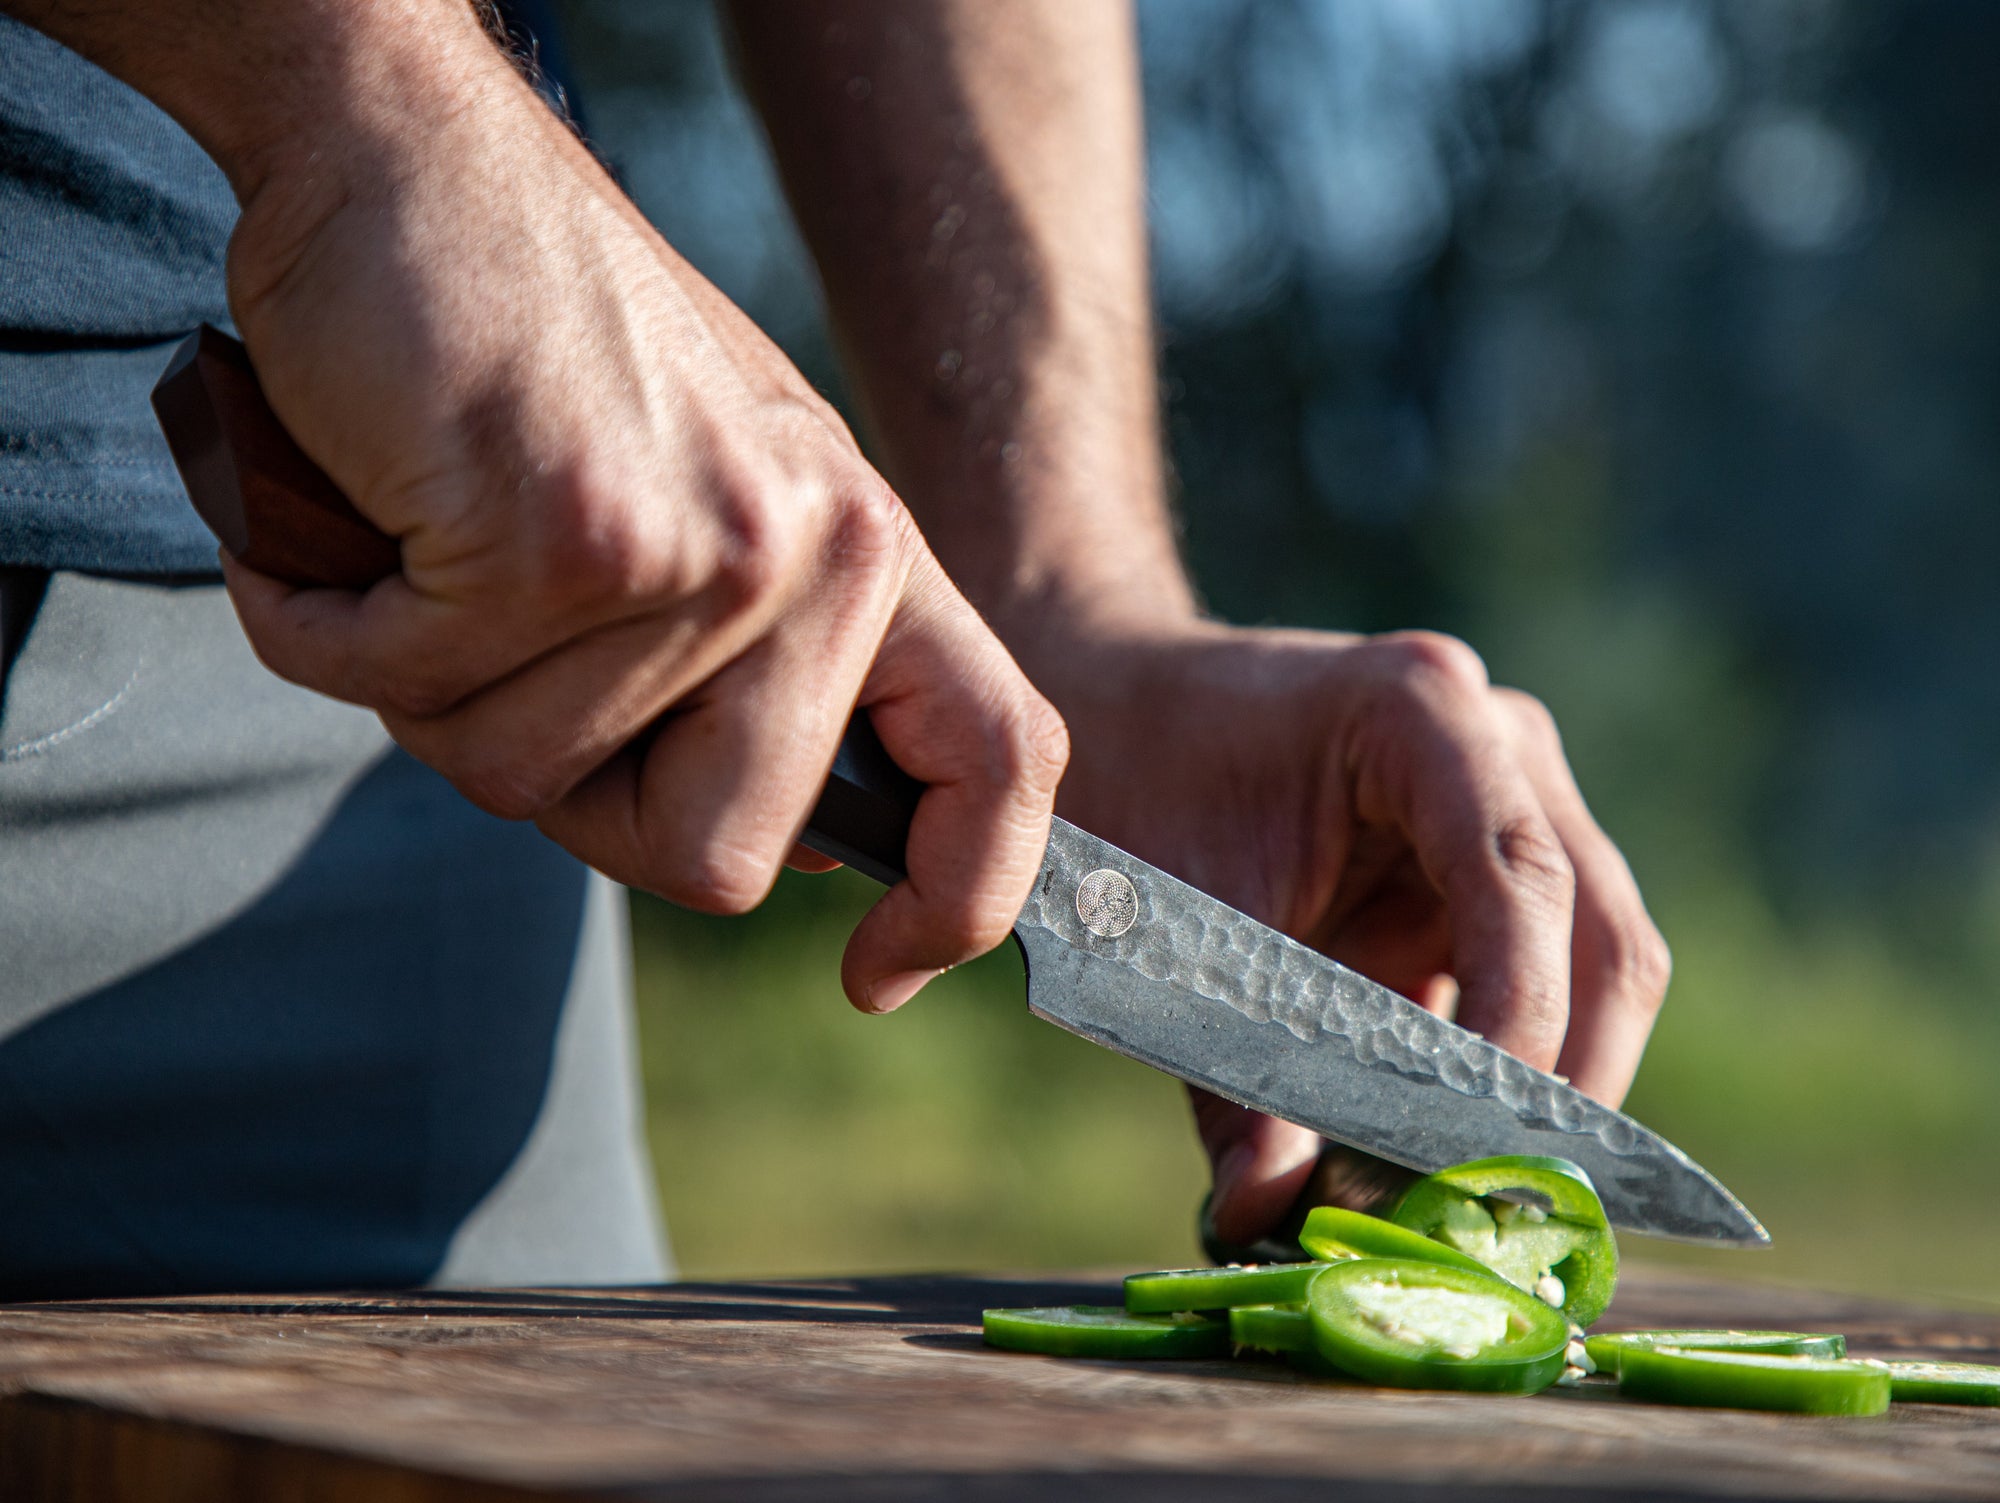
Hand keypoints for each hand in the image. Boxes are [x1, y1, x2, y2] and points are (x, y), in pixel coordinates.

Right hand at [197, 8, 1064, 1010]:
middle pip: (718, 859)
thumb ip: (769, 663)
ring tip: (420, 531)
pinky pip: (403, 691)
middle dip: (575, 802)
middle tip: (491, 651)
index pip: (1006, 761)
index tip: (876, 976)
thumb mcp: (713, 496)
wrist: (405, 150)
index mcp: (871, 556)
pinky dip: (325, 621)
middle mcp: (821, 555)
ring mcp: (705, 553)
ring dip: (422, 680)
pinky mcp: (566, 543)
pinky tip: (347, 511)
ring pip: (526, 783)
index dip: (964, 898)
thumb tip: (794, 847)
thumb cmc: (541, 344)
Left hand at [1015, 620, 1670, 1245]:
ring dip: (1546, 1094)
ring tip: (1469, 1199)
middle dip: (1559, 1087)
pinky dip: (1508, 1076)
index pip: (1522, 881)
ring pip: (1598, 973)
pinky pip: (1548, 987)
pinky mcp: (1503, 877)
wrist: (1114, 717)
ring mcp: (1519, 802)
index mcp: (1419, 709)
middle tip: (1498, 1209)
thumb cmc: (1138, 785)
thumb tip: (1270, 1210)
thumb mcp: (1167, 926)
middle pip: (1600, 938)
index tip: (1479, 1144)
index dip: (1520, 1022)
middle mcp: (1501, 742)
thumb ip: (1224, 1073)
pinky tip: (1446, 1154)